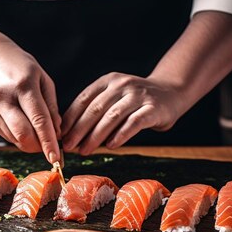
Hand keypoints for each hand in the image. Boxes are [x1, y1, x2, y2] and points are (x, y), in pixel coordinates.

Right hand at [0, 40, 60, 162]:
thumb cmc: (21, 67)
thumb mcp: (43, 79)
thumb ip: (51, 106)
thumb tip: (57, 132)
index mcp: (23, 85)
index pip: (39, 120)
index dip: (48, 142)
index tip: (56, 158)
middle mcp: (5, 98)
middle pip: (23, 135)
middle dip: (39, 146)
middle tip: (49, 145)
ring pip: (15, 139)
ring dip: (30, 143)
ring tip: (37, 132)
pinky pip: (7, 136)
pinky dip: (20, 137)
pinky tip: (24, 125)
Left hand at [61, 72, 186, 154]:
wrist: (171, 92)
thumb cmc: (136, 100)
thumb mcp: (114, 97)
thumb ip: (97, 111)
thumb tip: (71, 134)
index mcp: (107, 81)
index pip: (83, 99)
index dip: (70, 118)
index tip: (59, 135)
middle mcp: (121, 85)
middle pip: (95, 109)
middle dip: (78, 129)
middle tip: (68, 146)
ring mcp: (138, 95)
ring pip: (111, 117)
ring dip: (95, 136)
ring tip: (84, 150)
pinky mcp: (152, 108)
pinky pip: (133, 123)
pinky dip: (120, 135)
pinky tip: (110, 146)